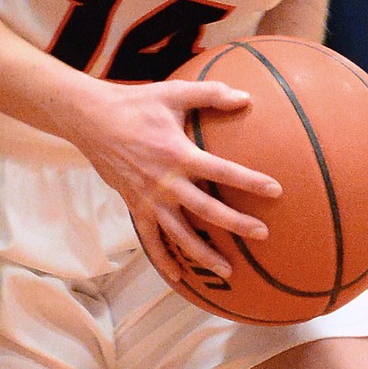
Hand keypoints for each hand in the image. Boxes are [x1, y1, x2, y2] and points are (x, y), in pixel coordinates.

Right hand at [74, 78, 280, 277]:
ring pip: (180, 234)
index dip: (250, 181)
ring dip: (204, 254)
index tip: (276, 191)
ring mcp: (148, 198)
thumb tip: (246, 97)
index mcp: (179, 154)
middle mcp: (166, 182)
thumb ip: (210, 94)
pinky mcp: (133, 207)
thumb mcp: (174, 92)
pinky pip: (150, 240)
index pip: (222, 171)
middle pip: (207, 211)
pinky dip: (163, 259)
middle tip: (262, 234)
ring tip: (228, 270)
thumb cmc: (135, 103)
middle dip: (237, 224)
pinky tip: (178, 276)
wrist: (91, 119)